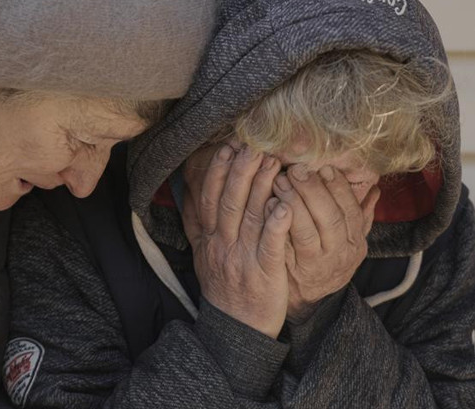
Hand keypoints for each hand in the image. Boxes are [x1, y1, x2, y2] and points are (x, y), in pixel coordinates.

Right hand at [182, 144, 290, 337]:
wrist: (235, 329)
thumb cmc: (225, 286)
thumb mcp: (203, 254)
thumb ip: (198, 223)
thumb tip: (189, 192)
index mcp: (209, 240)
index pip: (210, 199)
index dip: (217, 172)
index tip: (227, 148)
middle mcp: (222, 246)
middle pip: (229, 202)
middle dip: (240, 171)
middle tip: (252, 145)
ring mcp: (243, 259)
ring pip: (250, 217)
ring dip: (261, 188)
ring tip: (273, 163)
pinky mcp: (264, 274)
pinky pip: (270, 245)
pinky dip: (276, 224)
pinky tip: (285, 204)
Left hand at [272, 164, 379, 322]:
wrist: (308, 299)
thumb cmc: (326, 259)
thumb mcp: (348, 240)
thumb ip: (360, 215)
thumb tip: (374, 187)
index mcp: (355, 242)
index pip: (351, 211)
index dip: (339, 188)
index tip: (325, 168)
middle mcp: (339, 254)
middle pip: (331, 219)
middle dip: (313, 191)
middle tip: (297, 169)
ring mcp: (316, 264)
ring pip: (307, 232)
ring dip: (293, 203)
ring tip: (280, 180)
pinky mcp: (292, 271)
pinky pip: (286, 245)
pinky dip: (277, 223)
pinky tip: (267, 204)